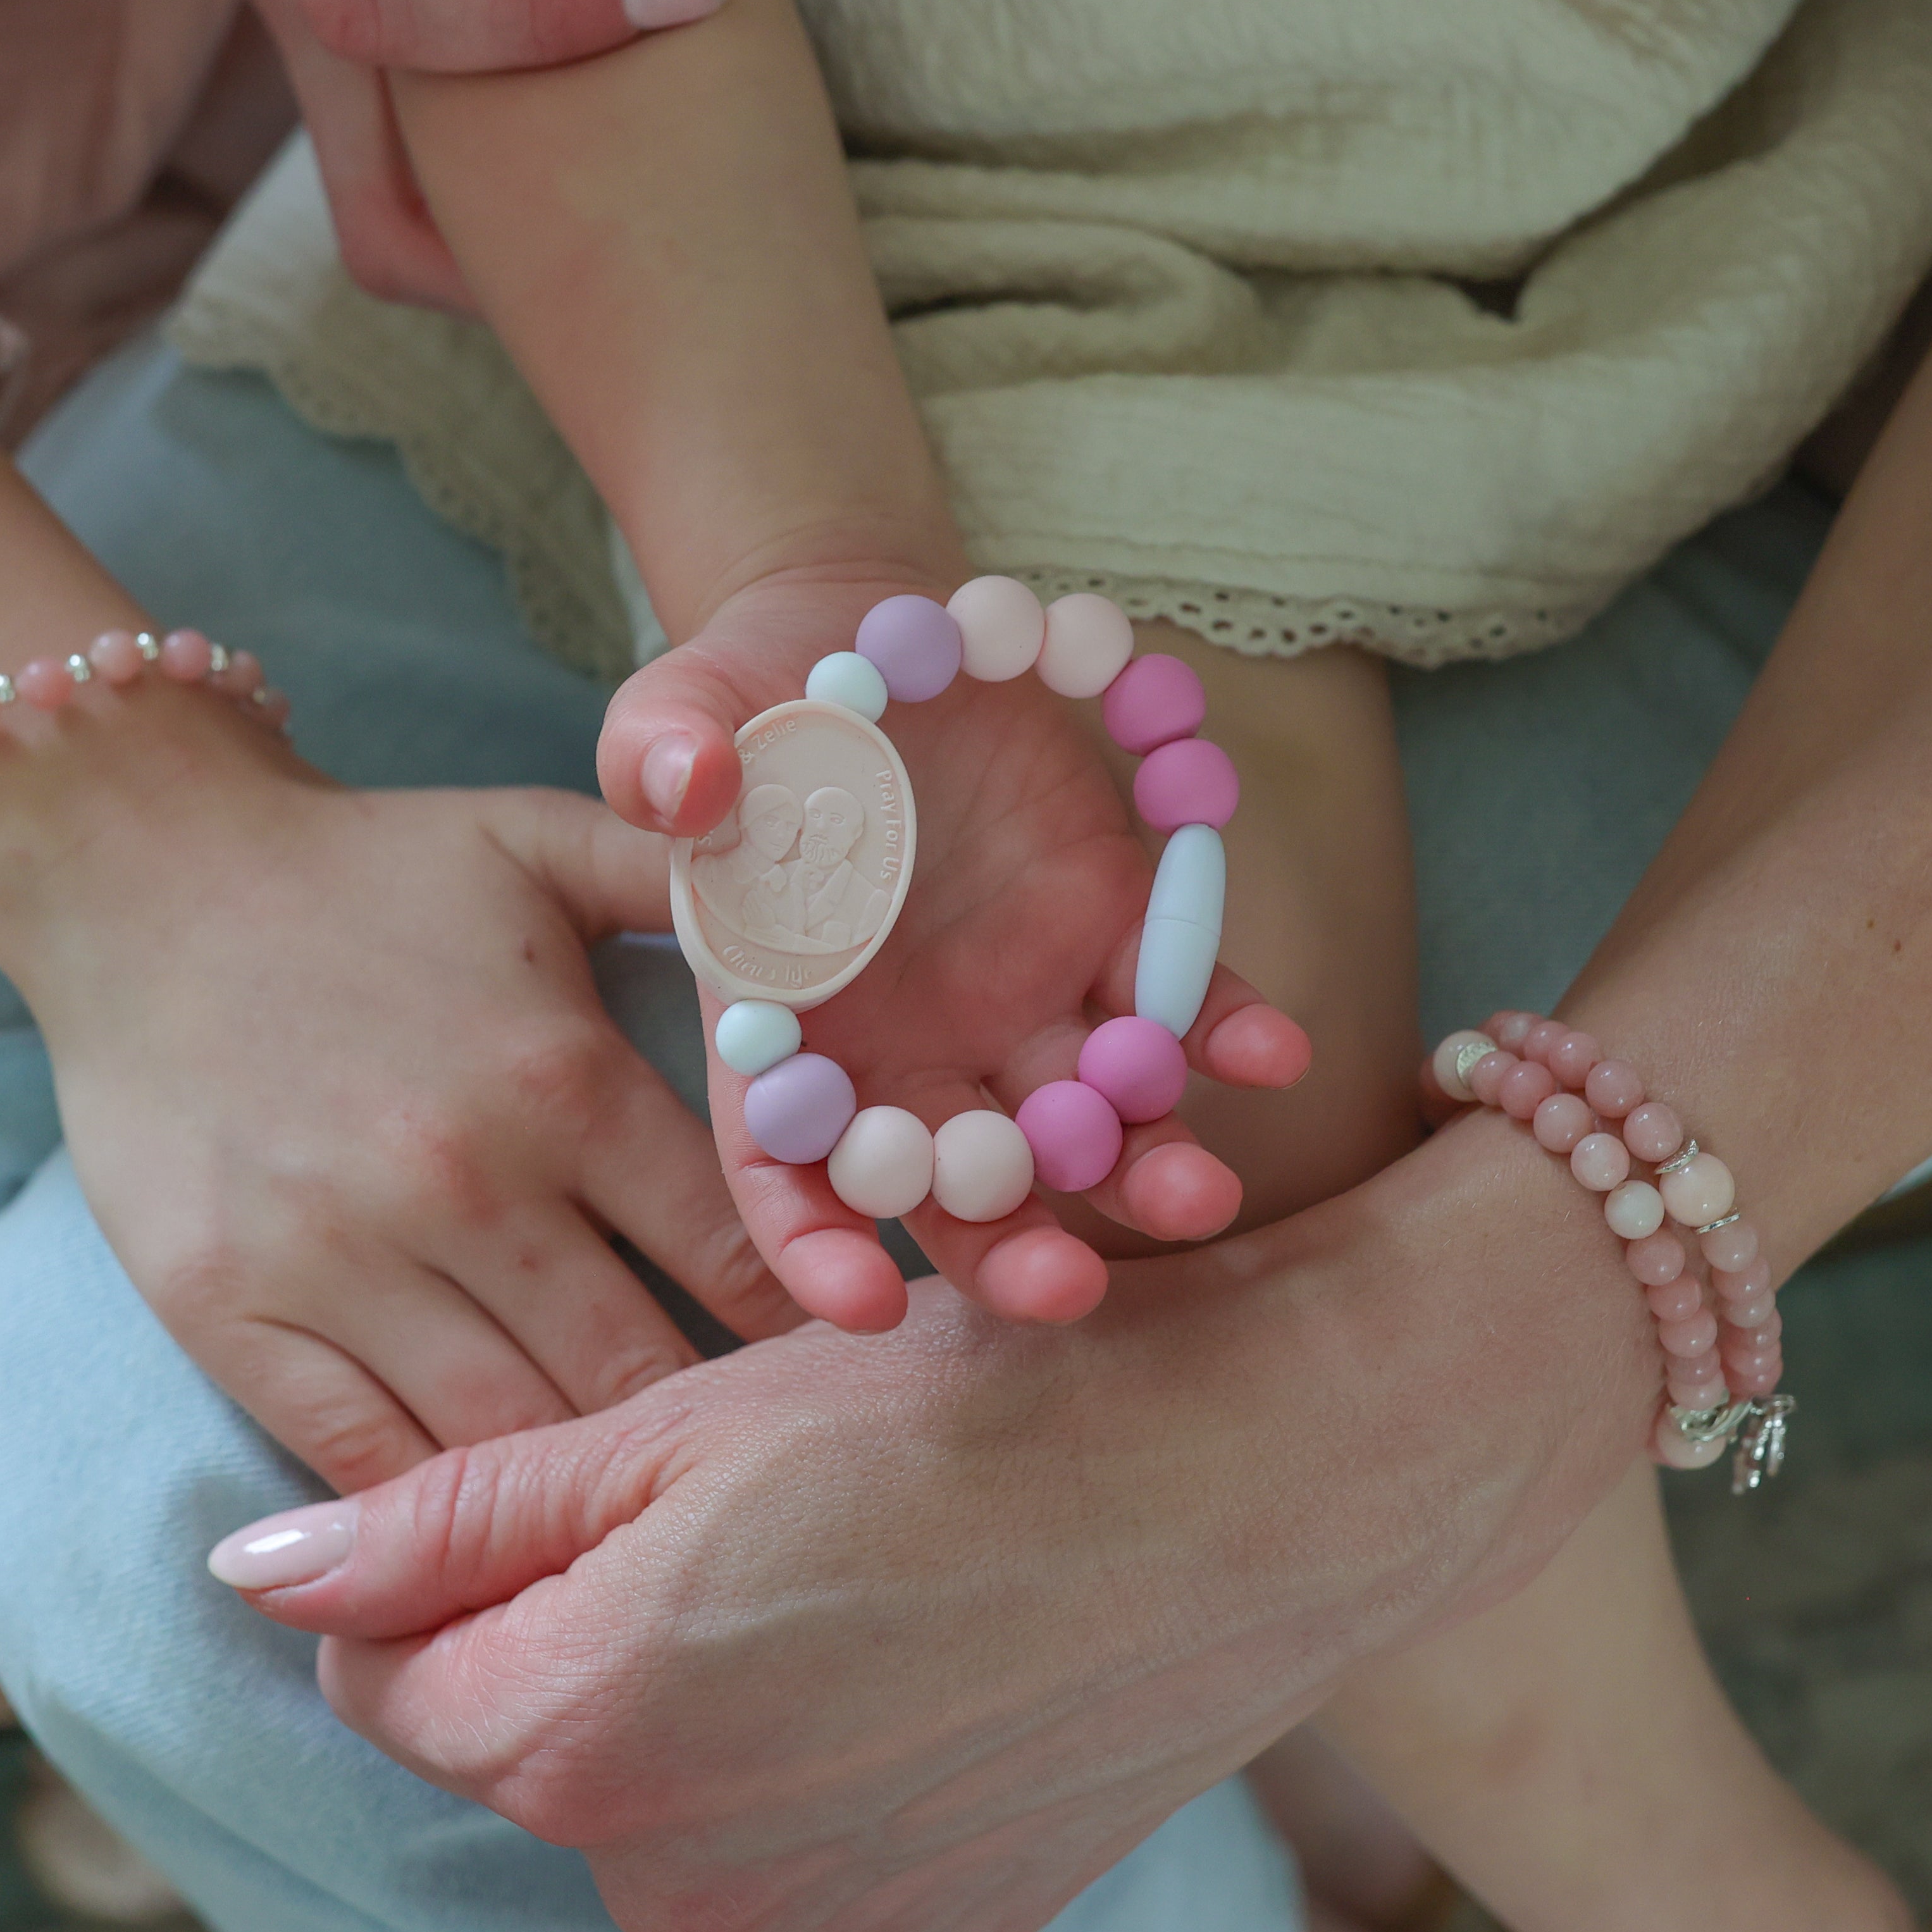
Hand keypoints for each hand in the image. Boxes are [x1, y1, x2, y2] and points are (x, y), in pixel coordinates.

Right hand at [0, 700, 795, 1495]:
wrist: (140, 871)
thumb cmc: (367, 866)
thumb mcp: (545, 839)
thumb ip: (693, 878)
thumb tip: (836, 890)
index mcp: (564, 1080)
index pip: (740, 1255)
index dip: (807, 1322)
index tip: (841, 1367)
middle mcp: (463, 1185)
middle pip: (635, 1372)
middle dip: (706, 1430)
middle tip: (755, 1470)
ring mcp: (338, 1259)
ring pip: (506, 1439)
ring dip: (578, 1484)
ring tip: (641, 1514)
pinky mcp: (229, 1312)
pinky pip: (360, 1460)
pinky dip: (431, 1512)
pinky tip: (490, 1525)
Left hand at [212, 1115, 1653, 1931]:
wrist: (1269, 1477)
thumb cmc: (972, 1404)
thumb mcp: (682, 1420)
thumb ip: (448, 1519)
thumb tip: (254, 1580)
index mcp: (577, 1733)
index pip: (383, 1672)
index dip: (448, 1559)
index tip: (569, 1474)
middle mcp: (679, 1875)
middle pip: (537, 1746)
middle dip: (586, 1633)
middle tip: (744, 1499)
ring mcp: (823, 1919)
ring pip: (686, 1799)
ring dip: (724, 1698)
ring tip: (863, 1564)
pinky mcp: (947, 1928)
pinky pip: (827, 1843)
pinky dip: (851, 1756)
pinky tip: (944, 1648)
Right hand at [598, 568, 1313, 1329]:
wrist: (866, 626)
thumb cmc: (748, 693)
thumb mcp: (681, 704)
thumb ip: (660, 754)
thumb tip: (681, 790)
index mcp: (785, 1030)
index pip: (784, 1168)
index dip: (815, 1245)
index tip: (867, 1305)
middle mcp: (907, 1049)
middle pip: (956, 1184)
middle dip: (1012, 1247)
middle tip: (1070, 1290)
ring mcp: (1019, 1000)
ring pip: (1083, 1122)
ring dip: (1142, 1167)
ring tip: (1201, 1192)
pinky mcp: (1111, 929)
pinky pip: (1179, 999)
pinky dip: (1227, 1029)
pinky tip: (1271, 1047)